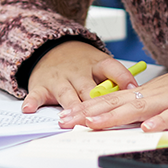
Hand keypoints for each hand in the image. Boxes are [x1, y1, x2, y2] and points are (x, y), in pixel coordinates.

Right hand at [22, 41, 139, 116]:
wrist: (51, 48)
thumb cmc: (81, 63)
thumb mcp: (100, 65)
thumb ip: (115, 81)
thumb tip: (137, 96)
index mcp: (96, 64)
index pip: (112, 68)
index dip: (124, 78)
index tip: (134, 89)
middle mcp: (78, 72)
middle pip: (89, 88)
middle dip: (94, 102)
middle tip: (101, 116)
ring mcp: (60, 79)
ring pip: (66, 94)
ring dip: (69, 106)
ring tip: (70, 119)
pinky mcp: (42, 85)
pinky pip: (36, 94)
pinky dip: (32, 102)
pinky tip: (30, 110)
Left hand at [67, 61, 167, 132]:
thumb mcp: (155, 96)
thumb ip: (134, 106)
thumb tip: (108, 118)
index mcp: (141, 92)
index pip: (108, 99)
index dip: (85, 107)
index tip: (63, 116)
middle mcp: (150, 94)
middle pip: (116, 102)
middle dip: (89, 112)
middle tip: (67, 121)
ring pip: (139, 107)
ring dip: (116, 115)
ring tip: (95, 123)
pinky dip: (161, 121)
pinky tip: (148, 129)